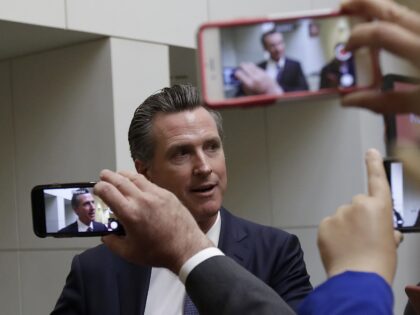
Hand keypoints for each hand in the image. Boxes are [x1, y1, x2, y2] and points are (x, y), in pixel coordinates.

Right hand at [94, 170, 212, 273]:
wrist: (186, 248)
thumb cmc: (158, 252)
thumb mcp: (129, 253)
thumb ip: (112, 242)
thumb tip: (106, 234)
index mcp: (130, 213)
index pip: (108, 191)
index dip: (98, 187)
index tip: (96, 189)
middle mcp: (142, 199)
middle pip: (120, 179)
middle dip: (108, 176)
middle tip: (103, 176)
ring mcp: (156, 194)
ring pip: (135, 177)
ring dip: (123, 175)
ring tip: (118, 177)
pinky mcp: (167, 194)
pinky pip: (149, 183)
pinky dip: (139, 181)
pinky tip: (137, 185)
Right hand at [235, 62, 283, 94]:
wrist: (273, 94)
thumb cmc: (261, 96)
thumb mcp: (249, 94)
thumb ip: (244, 87)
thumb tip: (240, 81)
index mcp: (250, 84)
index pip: (239, 74)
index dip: (236, 73)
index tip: (236, 74)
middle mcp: (255, 77)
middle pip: (245, 66)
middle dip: (242, 66)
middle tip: (240, 67)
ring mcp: (260, 74)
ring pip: (251, 65)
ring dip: (247, 65)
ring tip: (245, 66)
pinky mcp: (264, 72)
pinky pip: (257, 67)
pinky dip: (253, 67)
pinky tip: (252, 68)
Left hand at [317, 148, 401, 284]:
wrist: (358, 278)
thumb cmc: (378, 263)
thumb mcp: (390, 244)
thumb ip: (386, 230)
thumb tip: (385, 232)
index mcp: (379, 208)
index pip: (377, 180)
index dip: (374, 165)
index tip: (370, 152)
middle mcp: (358, 205)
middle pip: (356, 206)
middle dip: (358, 218)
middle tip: (361, 239)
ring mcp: (339, 214)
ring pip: (342, 217)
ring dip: (345, 228)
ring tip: (351, 247)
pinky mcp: (325, 224)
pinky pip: (330, 226)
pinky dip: (333, 235)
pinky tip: (339, 248)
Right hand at [340, 0, 419, 114]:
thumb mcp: (419, 105)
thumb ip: (383, 101)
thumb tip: (351, 100)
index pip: (381, 33)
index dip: (358, 37)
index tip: (346, 47)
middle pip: (393, 10)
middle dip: (365, 4)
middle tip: (345, 6)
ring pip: (406, 11)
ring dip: (382, 9)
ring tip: (365, 9)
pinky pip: (415, 21)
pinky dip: (399, 19)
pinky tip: (392, 23)